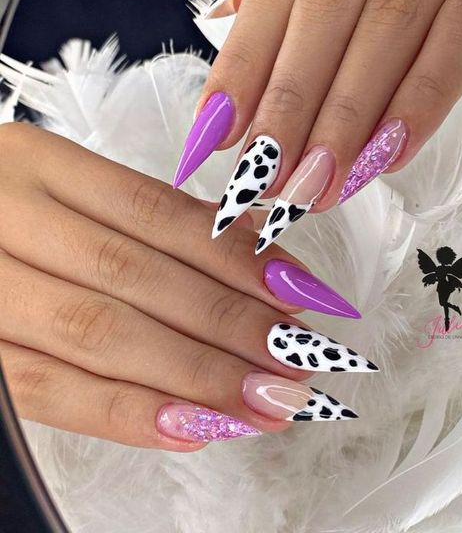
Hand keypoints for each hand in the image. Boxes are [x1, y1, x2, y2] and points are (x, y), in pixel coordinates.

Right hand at [0, 124, 369, 449]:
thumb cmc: (7, 208)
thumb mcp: (65, 187)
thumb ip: (146, 220)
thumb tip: (253, 251)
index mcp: (39, 164)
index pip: (158, 213)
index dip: (236, 256)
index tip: (301, 294)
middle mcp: (5, 216)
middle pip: (137, 277)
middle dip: (229, 325)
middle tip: (299, 361)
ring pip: (99, 334)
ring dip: (194, 375)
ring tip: (266, 401)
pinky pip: (47, 392)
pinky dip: (125, 413)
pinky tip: (193, 428)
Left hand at [174, 0, 461, 251]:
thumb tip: (234, 54)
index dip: (242, 62)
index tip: (214, 136)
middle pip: (326, 2)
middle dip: (289, 102)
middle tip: (266, 177)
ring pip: (389, 19)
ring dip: (347, 116)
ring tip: (318, 183)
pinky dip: (422, 97)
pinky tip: (390, 155)